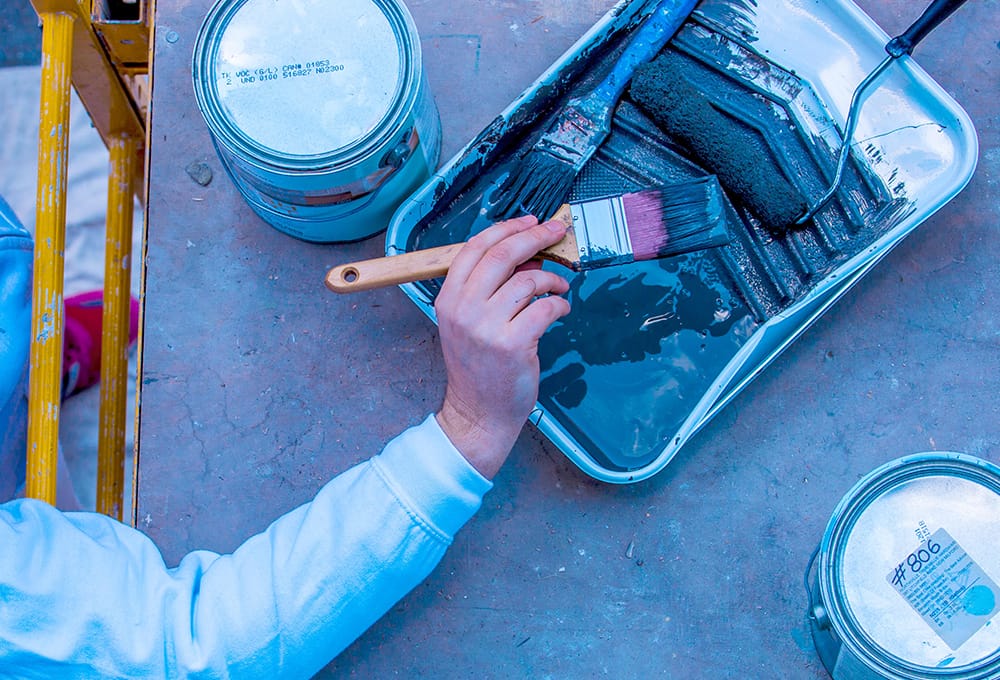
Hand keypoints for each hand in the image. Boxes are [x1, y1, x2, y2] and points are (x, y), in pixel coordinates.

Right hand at [434, 215, 570, 477]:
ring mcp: (486, 327)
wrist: (478, 413)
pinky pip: (545, 308)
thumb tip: (526, 254)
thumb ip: (486, 288)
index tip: (531, 221)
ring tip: (559, 287)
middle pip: (503, 255)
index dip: (507, 229)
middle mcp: (463, 309)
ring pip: (528, 280)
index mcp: (448, 298)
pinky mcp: (513, 344)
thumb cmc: (477, 366)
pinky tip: (561, 310)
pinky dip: (559, 305)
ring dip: (551, 278)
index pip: (476, 248)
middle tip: (557, 231)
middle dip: (535, 237)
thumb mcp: (466, 322)